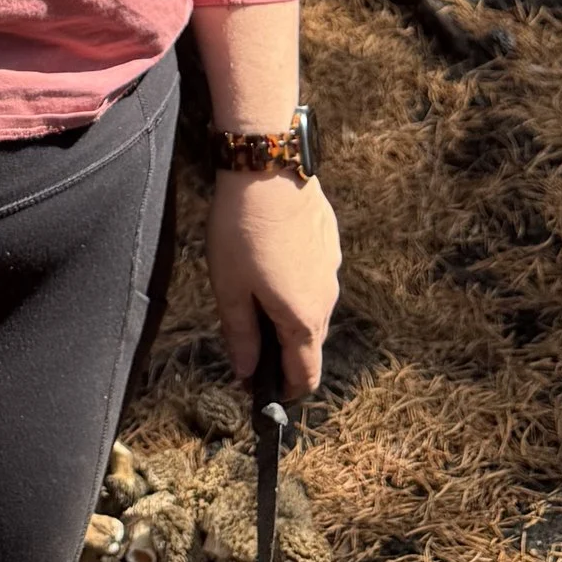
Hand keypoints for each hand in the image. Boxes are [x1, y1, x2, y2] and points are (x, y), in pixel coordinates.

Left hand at [204, 172, 338, 402]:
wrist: (268, 168)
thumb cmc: (243, 230)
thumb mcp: (230, 287)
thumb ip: (241, 334)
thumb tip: (245, 371)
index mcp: (303, 319)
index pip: (304, 375)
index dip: (284, 392)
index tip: (263, 394)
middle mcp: (327, 298)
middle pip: (309, 342)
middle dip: (282, 352)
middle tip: (248, 341)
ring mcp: (332, 268)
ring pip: (313, 307)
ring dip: (289, 313)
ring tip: (252, 293)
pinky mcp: (329, 242)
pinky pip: (315, 276)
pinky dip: (295, 281)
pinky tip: (268, 259)